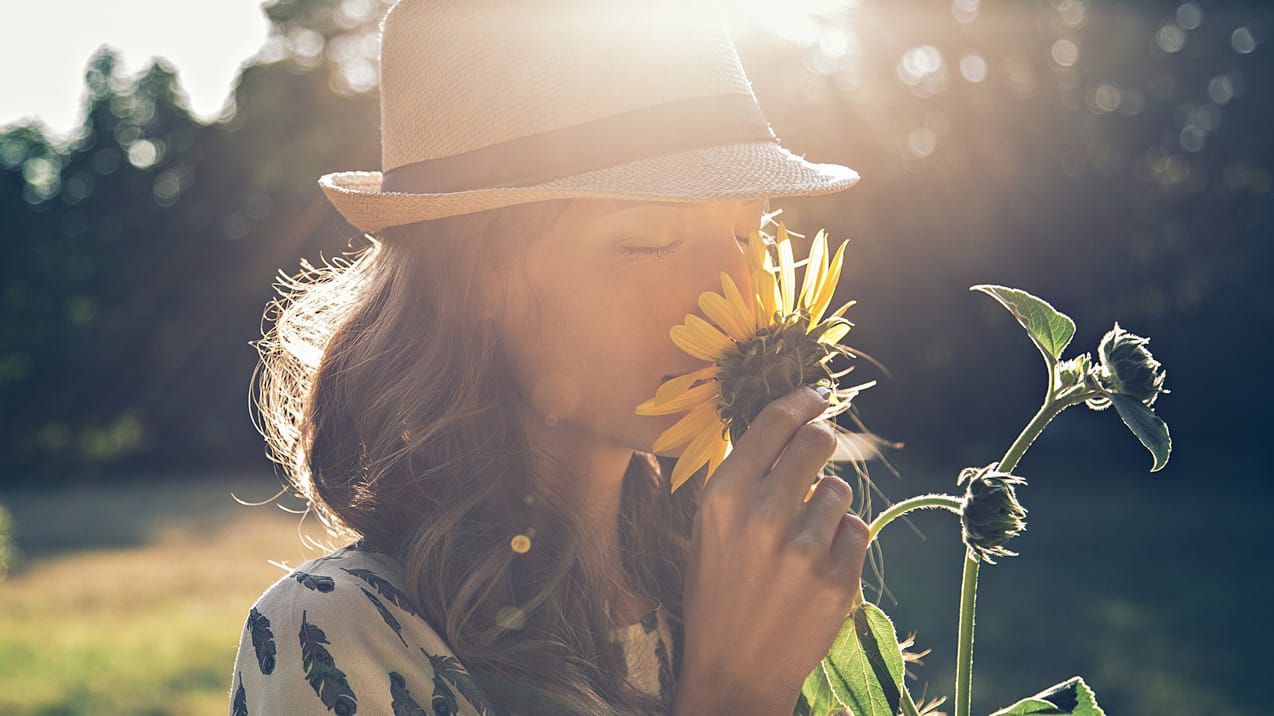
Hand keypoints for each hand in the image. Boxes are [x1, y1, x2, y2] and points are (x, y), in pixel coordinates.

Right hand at [673, 386, 870, 715]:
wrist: (734, 671)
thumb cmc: (717, 592)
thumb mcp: (709, 528)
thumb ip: (742, 478)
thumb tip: (785, 425)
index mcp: (723, 496)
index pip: (774, 422)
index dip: (802, 400)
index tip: (817, 393)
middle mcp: (763, 515)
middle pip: (818, 442)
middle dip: (822, 442)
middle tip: (818, 454)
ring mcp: (803, 548)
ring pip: (840, 490)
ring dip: (828, 505)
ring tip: (802, 539)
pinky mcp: (837, 578)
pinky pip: (857, 529)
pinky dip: (843, 541)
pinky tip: (817, 566)